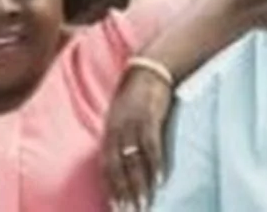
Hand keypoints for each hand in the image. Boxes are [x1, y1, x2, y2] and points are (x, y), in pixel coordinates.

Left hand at [102, 64, 174, 210]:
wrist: (147, 70)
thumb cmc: (135, 96)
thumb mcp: (121, 118)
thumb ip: (121, 140)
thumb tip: (125, 164)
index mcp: (108, 133)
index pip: (106, 168)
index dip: (110, 189)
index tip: (115, 208)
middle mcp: (116, 132)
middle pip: (118, 169)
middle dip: (124, 194)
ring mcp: (132, 125)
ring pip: (134, 162)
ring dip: (140, 186)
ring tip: (145, 205)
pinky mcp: (149, 118)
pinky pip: (152, 146)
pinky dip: (156, 165)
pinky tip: (160, 181)